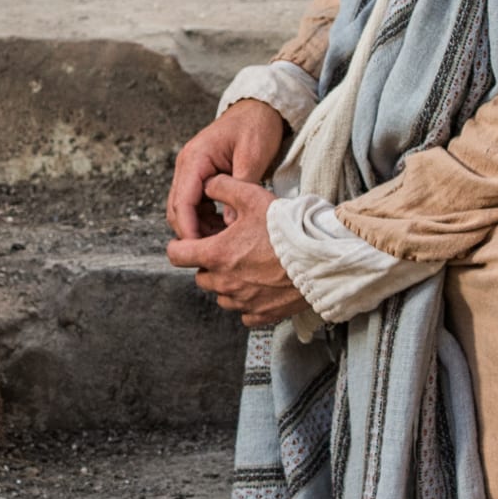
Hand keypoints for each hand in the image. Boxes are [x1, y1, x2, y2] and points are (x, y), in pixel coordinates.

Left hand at [166, 175, 312, 328]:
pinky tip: (260, 287)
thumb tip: (207, 184)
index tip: (187, 243)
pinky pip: (244, 313)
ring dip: (227, 284)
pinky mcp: (262, 315)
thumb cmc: (286, 228)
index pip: (177, 256)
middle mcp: (225, 283)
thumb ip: (223, 187)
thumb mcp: (251, 196)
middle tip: (228, 250)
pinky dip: (247, 302)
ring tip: (246, 267)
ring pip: (221, 296)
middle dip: (209, 264)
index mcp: (216, 255)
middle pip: (200, 277)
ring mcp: (243, 302)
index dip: (179, 246)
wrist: (320, 257)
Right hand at [167, 99, 288, 239]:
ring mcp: (191, 170)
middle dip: (190, 231)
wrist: (259, 108)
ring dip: (197, 227)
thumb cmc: (256, 126)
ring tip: (222, 242)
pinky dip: (204, 218)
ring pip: (183, 208)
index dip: (187, 228)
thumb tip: (230, 224)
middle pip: (176, 208)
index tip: (198, 249)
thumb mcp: (253, 155)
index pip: (182, 200)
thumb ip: (241, 187)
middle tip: (212, 251)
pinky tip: (223, 228)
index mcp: (195, 158)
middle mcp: (187, 165)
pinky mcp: (200, 176)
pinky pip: (195, 203)